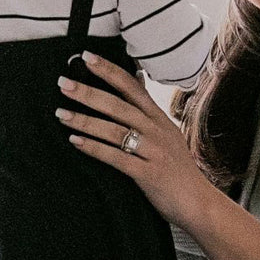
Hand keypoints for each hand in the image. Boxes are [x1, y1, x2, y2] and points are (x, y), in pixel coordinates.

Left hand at [56, 52, 212, 227]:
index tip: (87, 57)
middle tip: (63, 83)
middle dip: (88, 93)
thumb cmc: (177, 165)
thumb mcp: (166, 130)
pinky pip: (117, 158)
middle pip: (118, 106)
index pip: (131, 86)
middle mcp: (156, 130)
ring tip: (61, 114)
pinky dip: (95, 148)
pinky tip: (76, 142)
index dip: (109, 71)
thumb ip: (148, 107)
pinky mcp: (149, 174)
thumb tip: (137, 75)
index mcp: (158, 116)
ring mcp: (153, 151)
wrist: (199, 202)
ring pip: (115, 131)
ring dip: (85, 121)